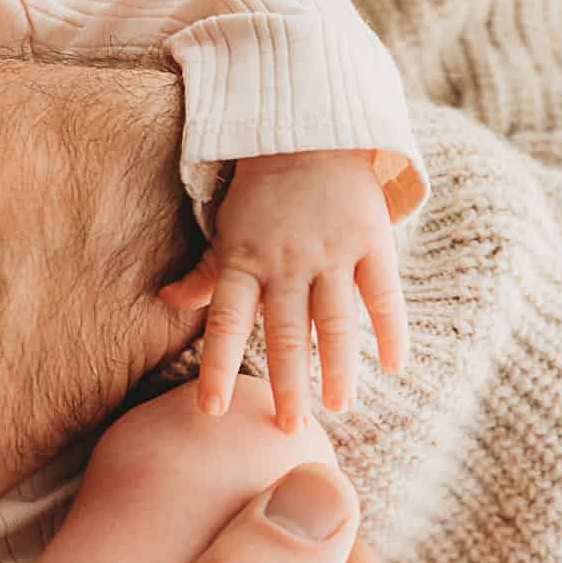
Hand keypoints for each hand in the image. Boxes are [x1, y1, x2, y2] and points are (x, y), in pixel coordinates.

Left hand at [160, 151, 409, 431]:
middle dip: (287, 384)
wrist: (310, 134)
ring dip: (338, 368)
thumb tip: (165, 302)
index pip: (225, 323)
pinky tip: (396, 365)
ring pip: (336, 321)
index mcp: (244, 262)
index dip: (215, 367)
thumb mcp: (226, 231)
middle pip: (286, 333)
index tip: (211, 411)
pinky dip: (392, 330)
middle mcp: (286, 262)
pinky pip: (383, 293)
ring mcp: (331, 252)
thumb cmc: (260, 193)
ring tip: (339, 406)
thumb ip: (204, 274)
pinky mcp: (370, 241)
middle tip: (289, 428)